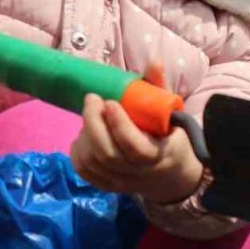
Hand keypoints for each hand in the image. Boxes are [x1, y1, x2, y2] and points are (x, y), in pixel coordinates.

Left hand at [70, 79, 203, 203]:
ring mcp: (122, 183)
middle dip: (93, 123)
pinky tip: (84, 135)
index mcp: (159, 154)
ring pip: (93, 162)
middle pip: (107, 155)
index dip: (119, 125)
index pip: (134, 147)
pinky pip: (85, 171)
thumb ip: (160, 89)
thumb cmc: (169, 136)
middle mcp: (140, 173)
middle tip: (92, 99)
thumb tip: (155, 62)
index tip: (110, 102)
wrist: (172, 173)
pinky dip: (77, 152)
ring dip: (85, 134)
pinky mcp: (108, 187)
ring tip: (91, 116)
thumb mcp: (171, 113)